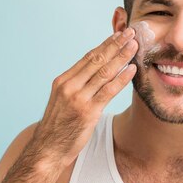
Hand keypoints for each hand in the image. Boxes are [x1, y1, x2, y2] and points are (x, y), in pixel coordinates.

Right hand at [29, 28, 137, 168]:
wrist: (47, 149)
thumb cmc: (58, 126)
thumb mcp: (63, 100)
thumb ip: (77, 86)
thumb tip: (95, 75)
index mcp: (63, 81)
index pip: (88, 57)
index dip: (105, 44)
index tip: (118, 34)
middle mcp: (70, 86)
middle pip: (97, 60)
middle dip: (115, 44)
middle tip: (130, 33)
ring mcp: (78, 98)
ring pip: (104, 72)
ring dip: (121, 57)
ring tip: (134, 46)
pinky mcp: (88, 112)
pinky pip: (108, 91)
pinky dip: (121, 79)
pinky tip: (132, 69)